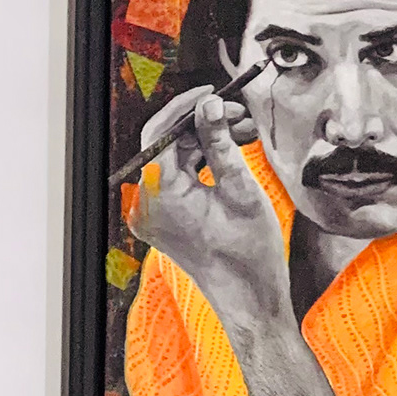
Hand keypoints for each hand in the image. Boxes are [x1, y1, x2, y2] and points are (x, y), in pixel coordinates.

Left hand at [125, 86, 290, 339]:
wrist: (251, 302)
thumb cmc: (250, 254)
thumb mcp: (240, 189)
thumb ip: (220, 142)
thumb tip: (209, 104)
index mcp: (158, 195)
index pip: (160, 134)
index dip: (185, 107)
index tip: (214, 92)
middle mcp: (145, 205)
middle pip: (168, 147)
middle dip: (203, 126)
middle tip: (242, 115)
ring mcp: (152, 215)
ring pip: (176, 162)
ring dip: (206, 144)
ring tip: (246, 133)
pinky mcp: (164, 222)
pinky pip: (178, 182)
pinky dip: (203, 166)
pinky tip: (232, 155)